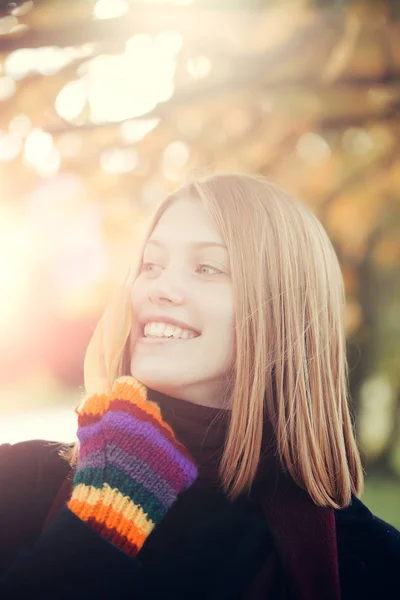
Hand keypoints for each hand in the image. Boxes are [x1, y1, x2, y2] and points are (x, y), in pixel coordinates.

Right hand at [68, 376, 197, 556]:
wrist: (116, 510)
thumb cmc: (97, 472)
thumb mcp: (87, 439)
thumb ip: (92, 412)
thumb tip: (99, 395)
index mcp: (127, 410)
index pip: (130, 388)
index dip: (123, 398)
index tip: (119, 408)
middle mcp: (151, 419)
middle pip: (149, 409)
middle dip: (138, 420)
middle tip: (127, 443)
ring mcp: (168, 440)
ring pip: (163, 431)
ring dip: (153, 441)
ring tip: (140, 462)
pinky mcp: (182, 462)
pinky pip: (177, 454)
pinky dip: (168, 461)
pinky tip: (154, 474)